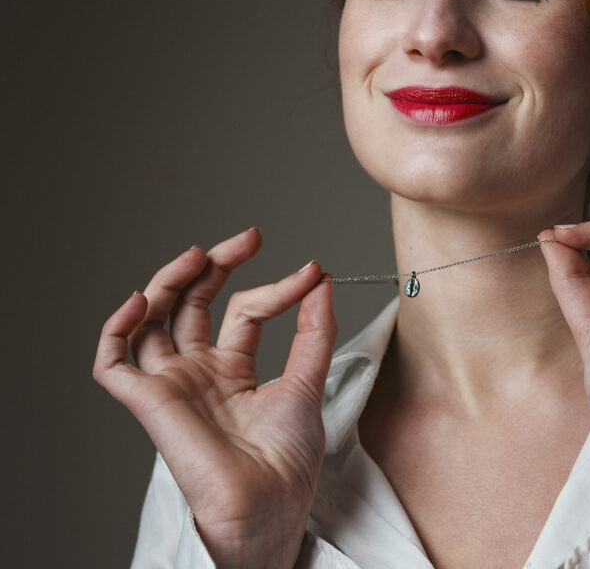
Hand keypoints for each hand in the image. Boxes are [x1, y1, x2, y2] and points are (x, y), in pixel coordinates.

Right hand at [93, 228, 336, 568]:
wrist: (270, 506)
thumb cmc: (288, 461)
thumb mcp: (307, 380)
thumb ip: (314, 329)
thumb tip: (321, 278)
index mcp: (233, 369)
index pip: (244, 310)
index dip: (274, 288)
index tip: (310, 274)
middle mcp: (198, 372)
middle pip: (192, 303)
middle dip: (214, 265)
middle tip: (247, 238)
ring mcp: (172, 384)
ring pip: (152, 320)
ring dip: (169, 281)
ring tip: (197, 255)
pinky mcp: (148, 401)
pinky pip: (113, 362)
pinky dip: (117, 327)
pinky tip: (141, 300)